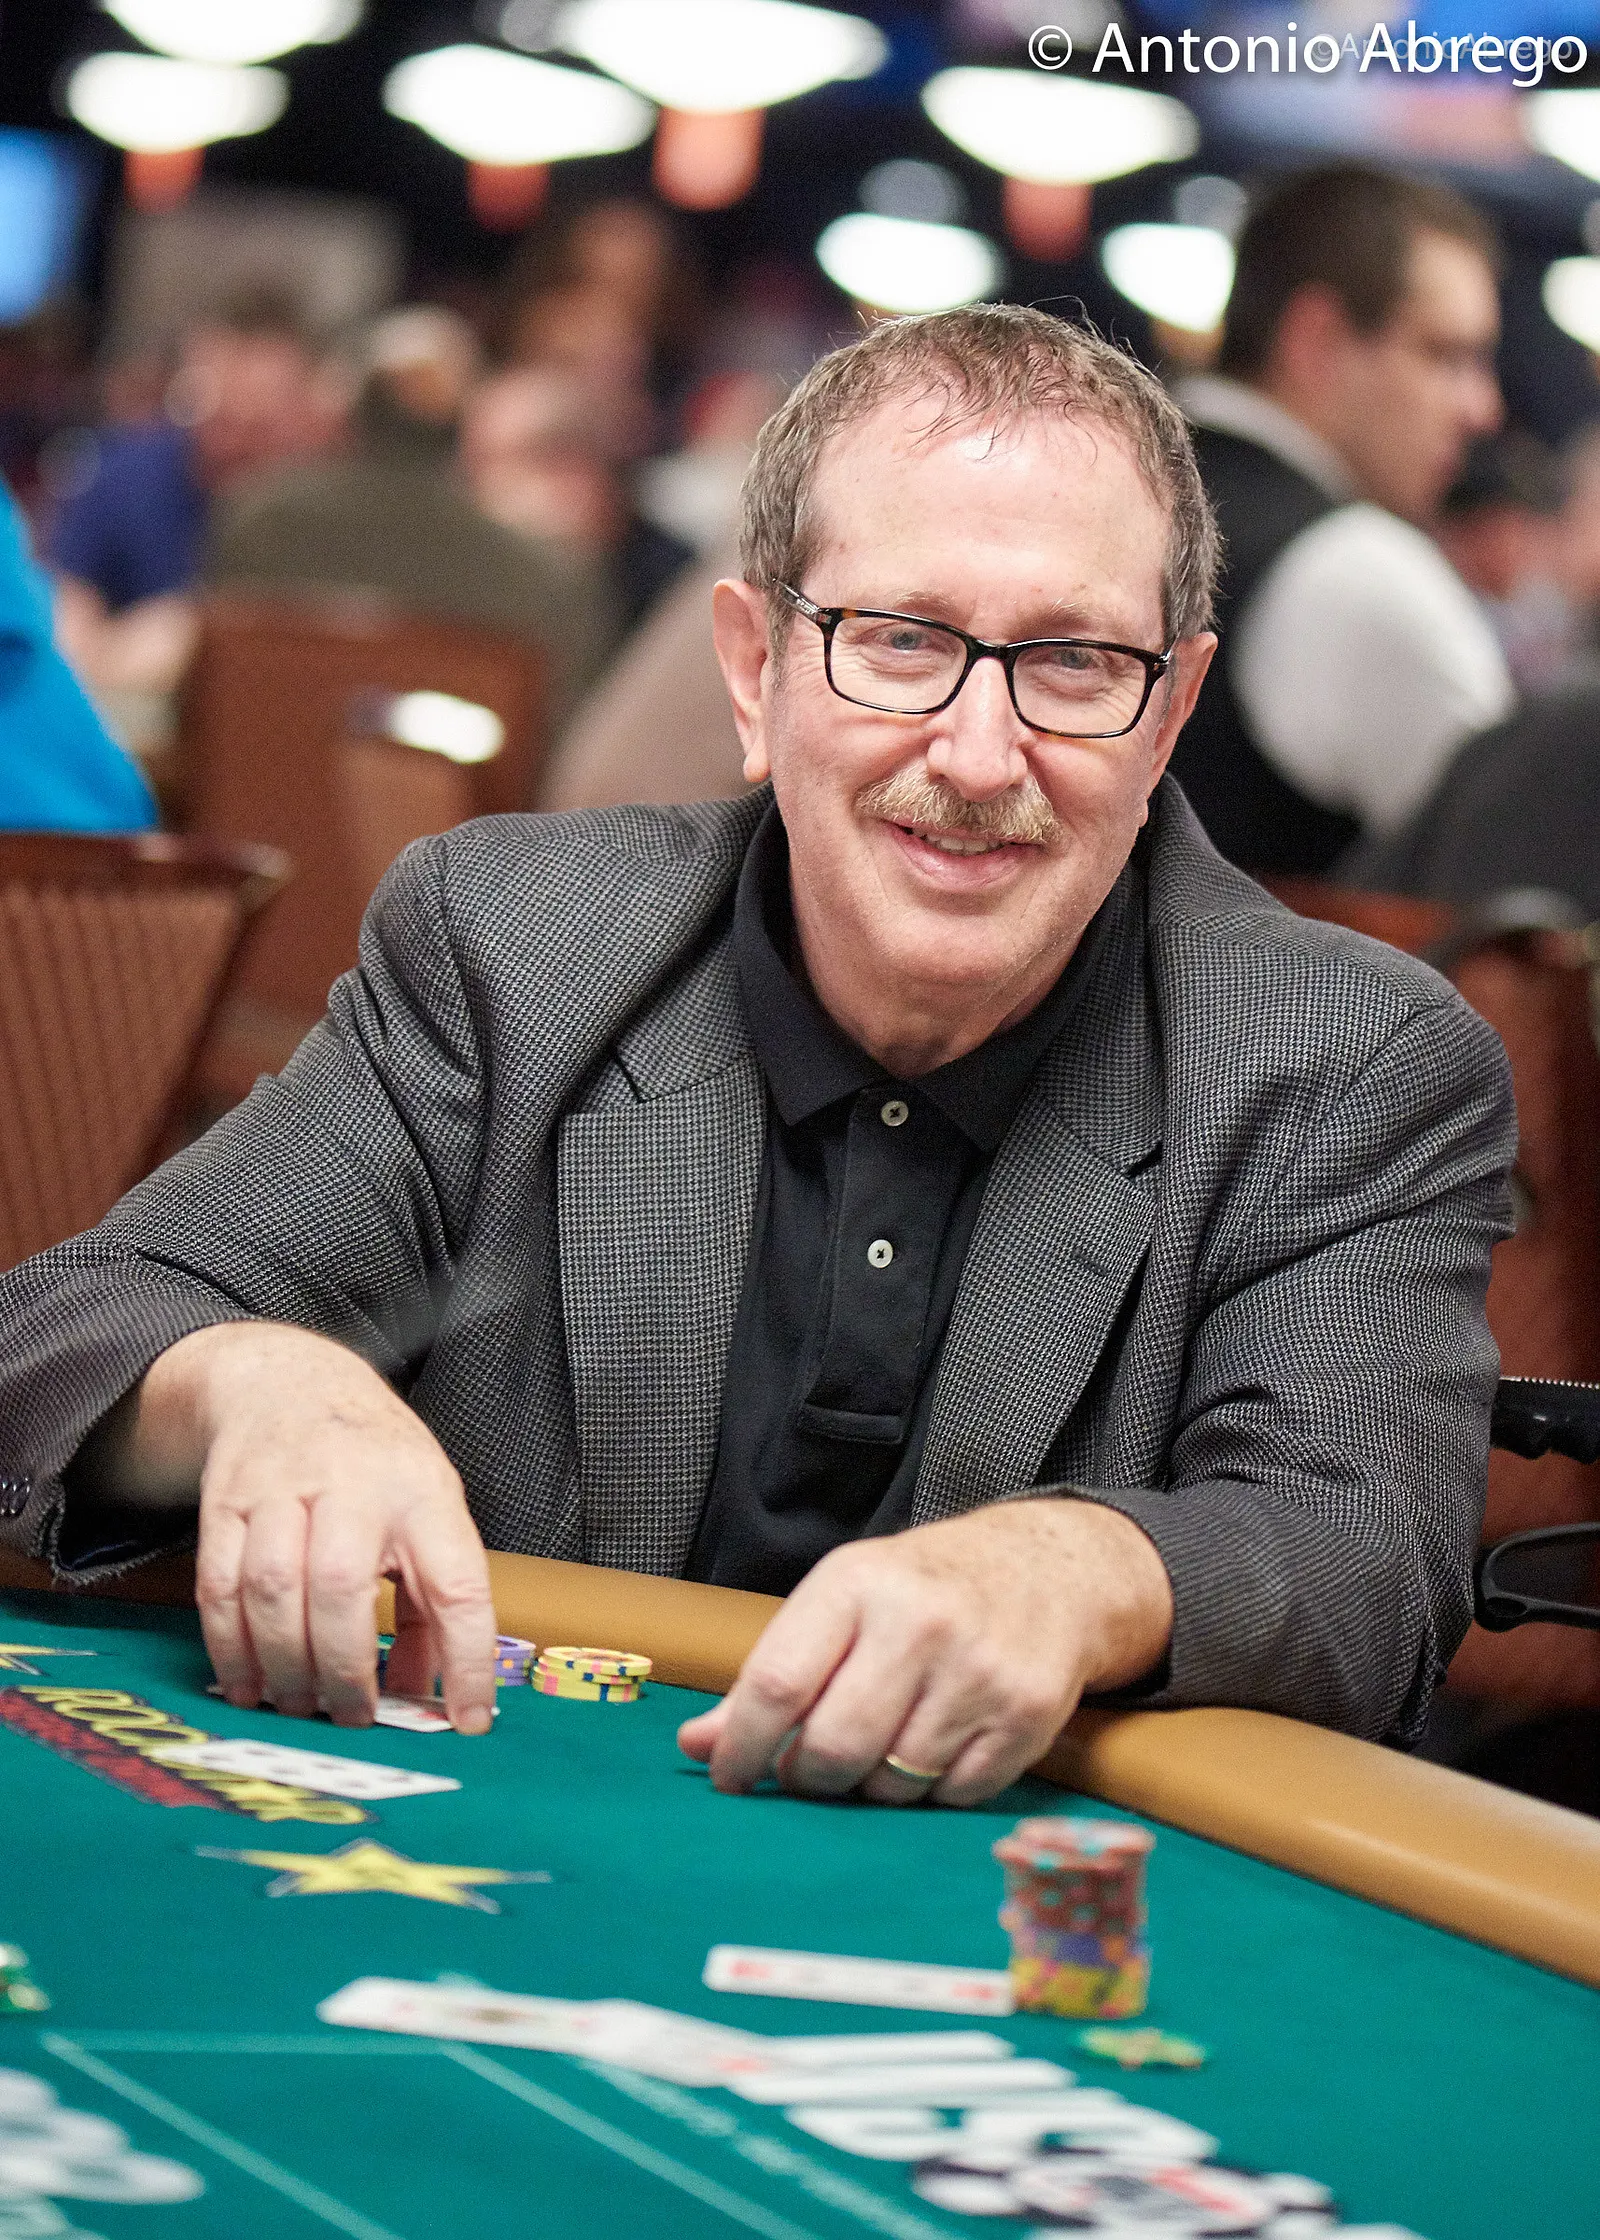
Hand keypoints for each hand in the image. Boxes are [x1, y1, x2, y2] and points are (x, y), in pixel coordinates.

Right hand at [141, 1324, 495, 1732]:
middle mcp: (354, 1484)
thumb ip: (433, 1602)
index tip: (468, 1720)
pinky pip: (219, 1587)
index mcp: (423, 1491)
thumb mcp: (429, 1508)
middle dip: (346, 1668)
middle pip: (343, 1585)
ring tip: (301, 1706)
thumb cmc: (375, 1462)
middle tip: (353, 1717)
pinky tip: (250, 1683)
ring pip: (273, 1589)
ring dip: (286, 1665)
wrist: (289, 1383)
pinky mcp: (225, 1502)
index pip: (457, 1583)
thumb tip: (426, 1696)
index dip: (467, 1659)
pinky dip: (232, 1649)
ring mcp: (282, 1488)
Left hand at [677, 1498, 1172, 1807]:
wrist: (1050, 1569)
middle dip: (809, 1776)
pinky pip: (951, 1796)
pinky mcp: (1027, 1715)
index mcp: (857, 1584)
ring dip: (872, 1785)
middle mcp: (919, 1623)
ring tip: (883, 1744)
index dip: (742, 1747)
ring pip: (890, 1784)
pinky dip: (932, 1791)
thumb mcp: (842, 1602)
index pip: (777, 1685)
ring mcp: (979, 1671)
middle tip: (813, 1767)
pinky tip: (936, 1746)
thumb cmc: (923, 1589)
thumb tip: (697, 1746)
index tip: (730, 1777)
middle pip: (832, 1747)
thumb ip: (773, 1674)